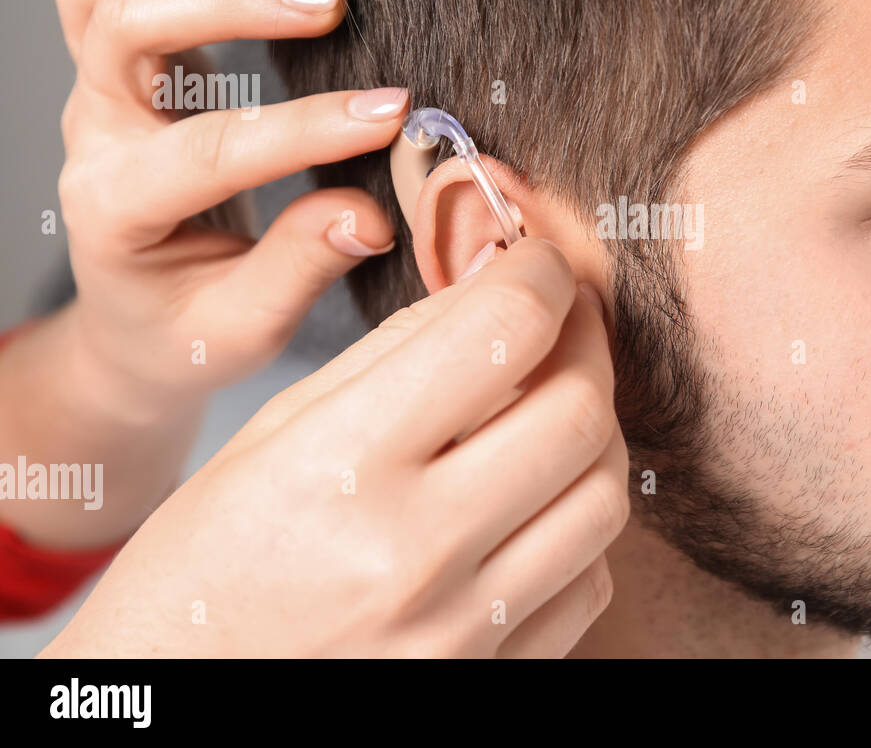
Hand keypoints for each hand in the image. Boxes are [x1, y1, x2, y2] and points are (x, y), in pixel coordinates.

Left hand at [0, 0, 404, 547]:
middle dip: (232, 6)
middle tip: (329, 1)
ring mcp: (100, 96)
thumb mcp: (243, 329)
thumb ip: (298, 268)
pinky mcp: (118, 73)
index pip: (209, 151)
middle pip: (129, 31)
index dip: (303, 128)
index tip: (387, 114)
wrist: (136, 328)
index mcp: (120, 210)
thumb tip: (367, 212)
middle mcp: (96, 138)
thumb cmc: (188, 332)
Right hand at [43, 239, 628, 657]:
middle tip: (565, 322)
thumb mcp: (273, 431)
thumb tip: (492, 285)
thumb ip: (393, 352)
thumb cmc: (209, 560)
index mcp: (343, 465)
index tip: (539, 263)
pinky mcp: (491, 678)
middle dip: (586, 342)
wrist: (182, 691)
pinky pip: (590, 580)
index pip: (502, 332)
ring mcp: (460, 629)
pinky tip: (533, 499)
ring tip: (551, 407)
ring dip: (594, 432)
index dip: (540, 273)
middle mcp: (413, 551)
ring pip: (603, 497)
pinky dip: (576, 523)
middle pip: (578, 412)